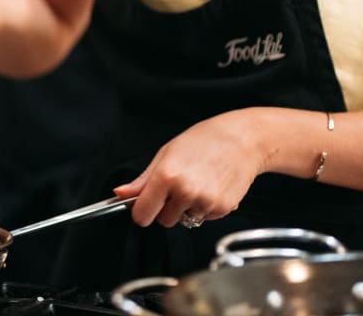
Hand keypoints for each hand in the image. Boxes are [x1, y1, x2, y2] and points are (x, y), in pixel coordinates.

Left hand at [113, 111, 260, 227]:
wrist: (243, 141)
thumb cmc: (203, 141)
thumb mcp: (166, 154)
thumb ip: (142, 180)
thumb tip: (119, 194)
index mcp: (166, 177)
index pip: (142, 215)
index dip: (141, 212)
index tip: (143, 207)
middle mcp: (185, 192)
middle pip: (163, 221)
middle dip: (166, 208)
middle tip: (177, 186)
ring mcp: (205, 203)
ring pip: (185, 221)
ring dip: (187, 208)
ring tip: (197, 183)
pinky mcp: (222, 210)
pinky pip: (204, 218)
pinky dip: (204, 208)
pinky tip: (211, 187)